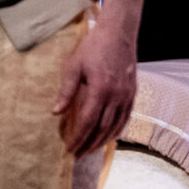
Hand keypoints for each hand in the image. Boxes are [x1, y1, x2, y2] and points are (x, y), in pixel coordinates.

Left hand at [53, 18, 137, 156]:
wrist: (118, 33)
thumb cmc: (93, 47)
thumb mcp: (74, 66)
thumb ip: (66, 91)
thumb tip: (56, 112)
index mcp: (101, 90)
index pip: (88, 122)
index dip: (78, 138)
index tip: (69, 149)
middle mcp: (116, 97)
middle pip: (102, 129)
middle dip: (89, 144)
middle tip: (77, 155)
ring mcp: (127, 96)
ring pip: (116, 127)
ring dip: (102, 141)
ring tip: (90, 150)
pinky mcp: (133, 93)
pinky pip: (126, 118)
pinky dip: (116, 131)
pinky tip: (108, 136)